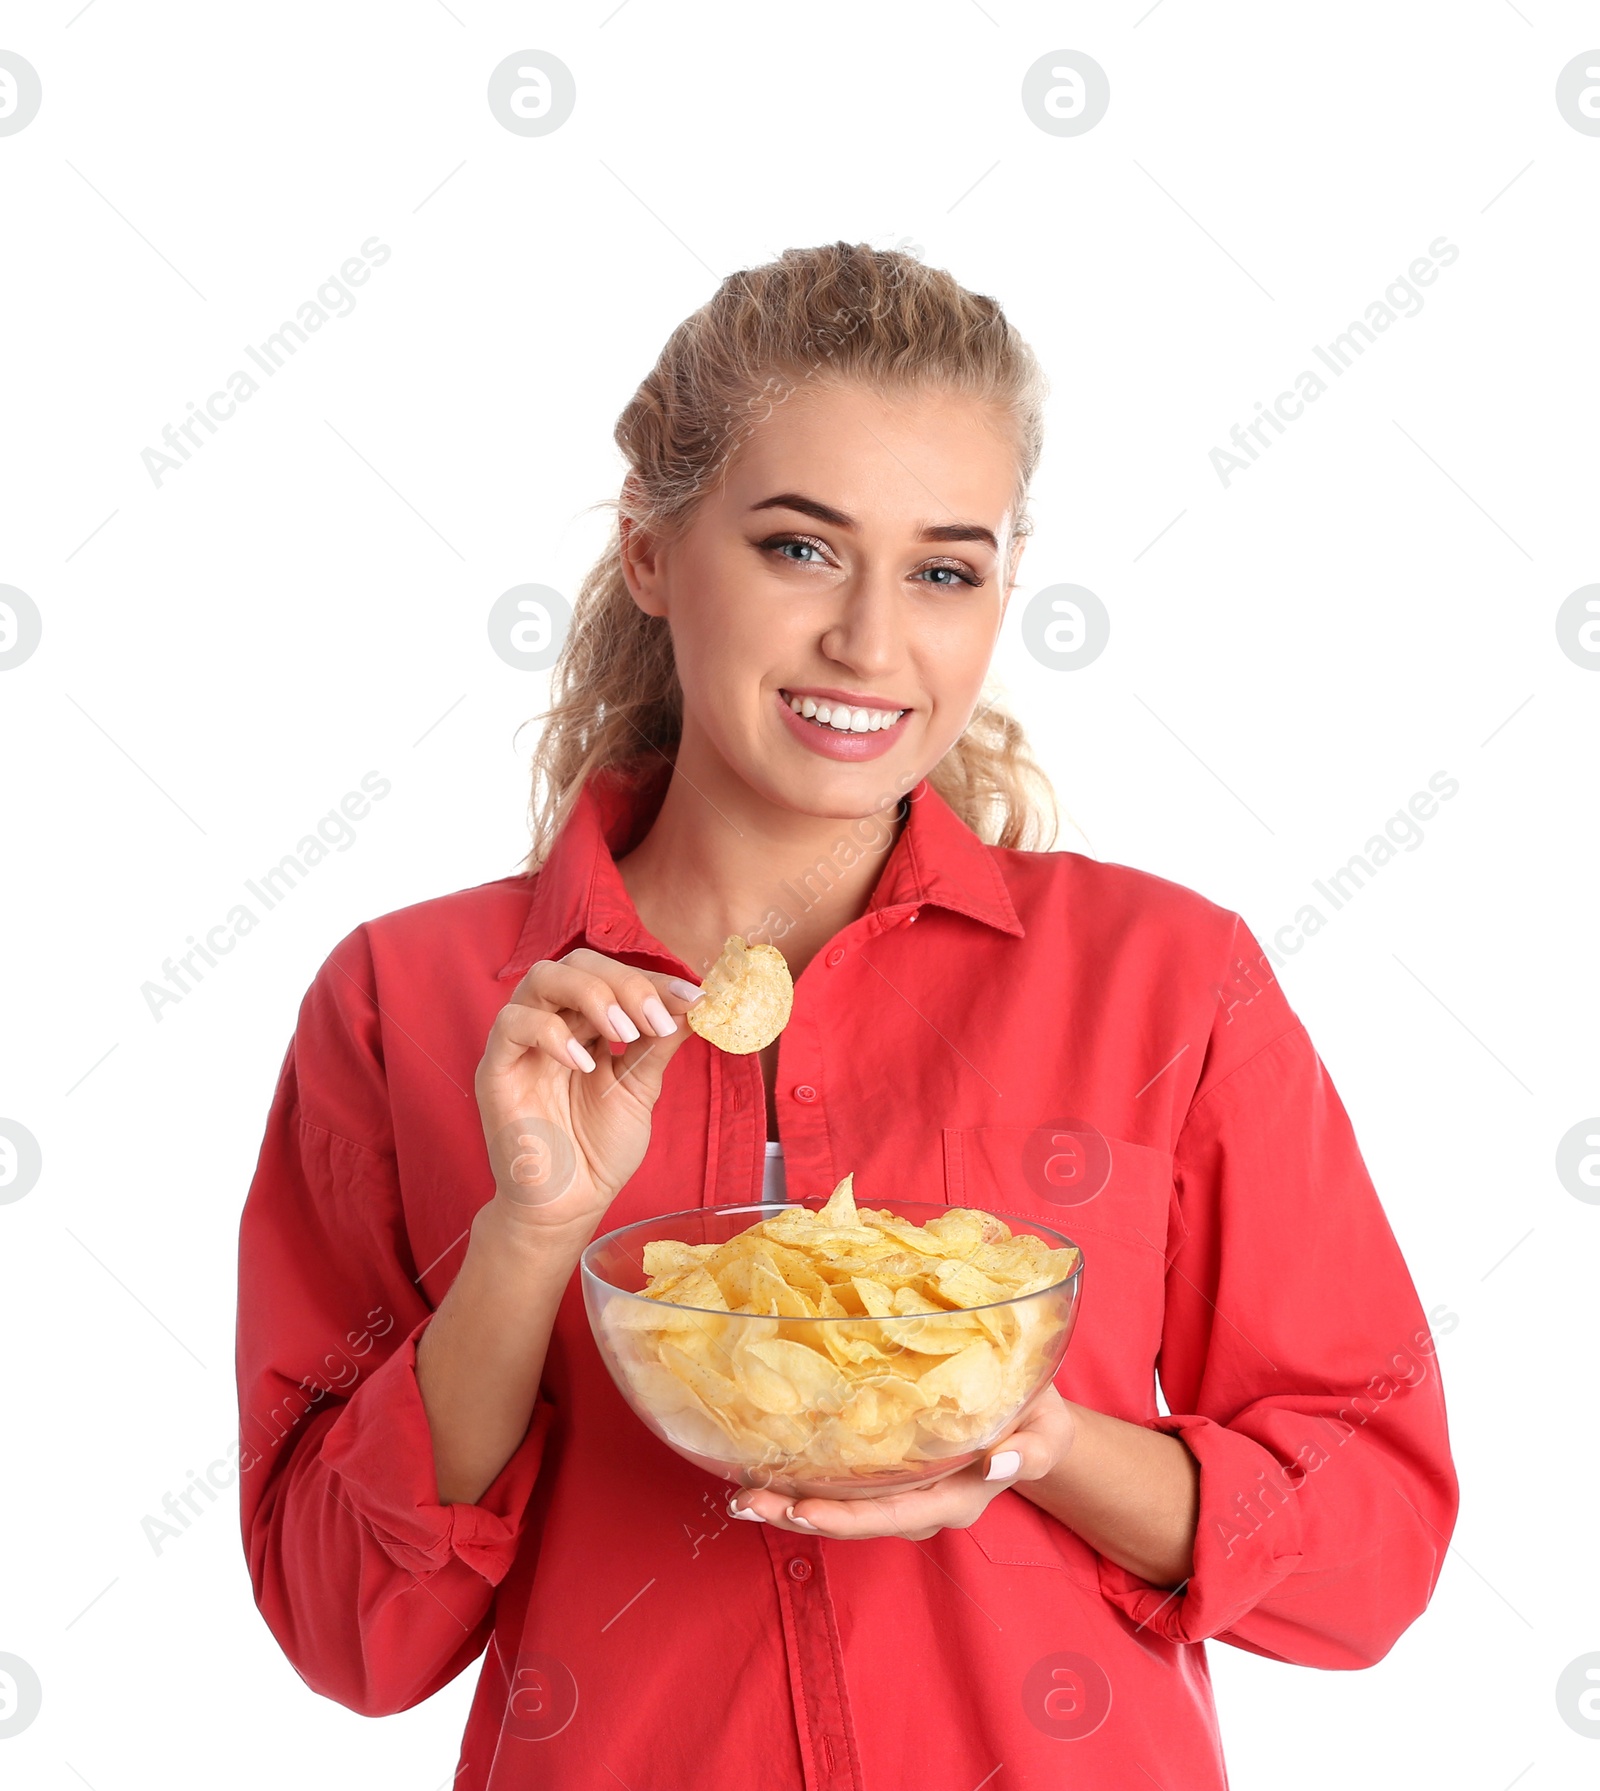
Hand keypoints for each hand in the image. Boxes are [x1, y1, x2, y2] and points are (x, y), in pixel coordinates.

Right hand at [474, 948, 702, 1234]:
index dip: (653, 980)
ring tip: (624, 1033)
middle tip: (656, 1017)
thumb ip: (659, 1042)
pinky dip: (552, 1033)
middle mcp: (552, 1022)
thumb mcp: (640, 1088)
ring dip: (591, 995)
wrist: (568, 1206)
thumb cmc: (598, 1149)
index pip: (612, 975)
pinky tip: (584, 1063)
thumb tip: (694, 1001)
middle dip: (623, 982)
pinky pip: (512, 1025)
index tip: (692, 998)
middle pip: (576, 963)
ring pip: (540, 979)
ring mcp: (521, 1044)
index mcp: (585, 1023)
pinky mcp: (496, 1070)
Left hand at [728, 1384, 1076, 1539]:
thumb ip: (1029, 1450)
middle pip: (854, 1520)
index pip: (893, 1515)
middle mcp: (923, 1504)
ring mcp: (903, 1493)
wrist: (1034, 1418)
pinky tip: (764, 1470)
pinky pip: (843, 1486)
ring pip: (841, 1507)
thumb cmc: (1039, 1420)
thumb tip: (1000, 1462)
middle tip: (744, 1501)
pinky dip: (802, 1482)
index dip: (845, 1517)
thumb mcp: (1047, 1431)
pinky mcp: (889, 1473)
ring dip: (789, 1503)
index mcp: (958, 1497)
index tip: (798, 1511)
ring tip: (740, 1492)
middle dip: (797, 1514)